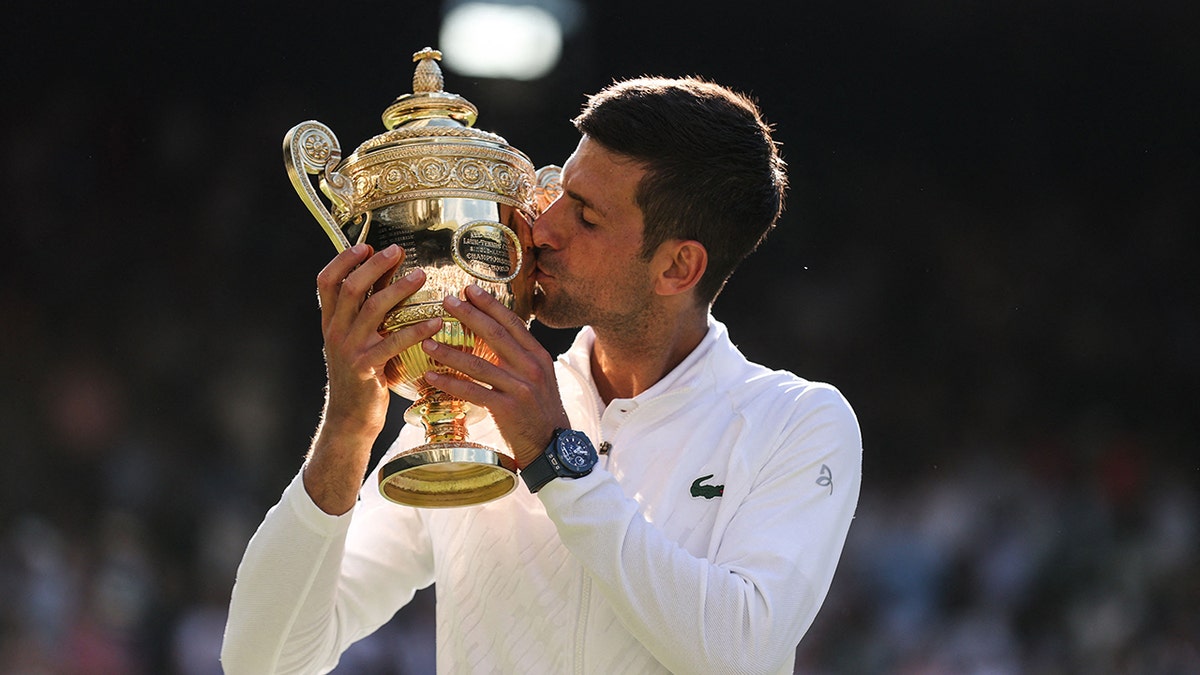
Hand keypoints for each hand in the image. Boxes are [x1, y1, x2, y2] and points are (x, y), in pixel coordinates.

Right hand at [306, 243, 442, 513]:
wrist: (352, 419)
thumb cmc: (363, 374)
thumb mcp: (360, 339)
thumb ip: (371, 309)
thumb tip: (392, 273)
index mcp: (330, 322)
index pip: (325, 282)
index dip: (342, 260)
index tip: (365, 244)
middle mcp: (335, 332)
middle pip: (349, 289)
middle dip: (374, 266)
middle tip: (398, 251)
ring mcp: (349, 350)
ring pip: (371, 310)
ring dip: (397, 289)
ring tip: (422, 276)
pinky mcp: (366, 369)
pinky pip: (393, 343)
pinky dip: (416, 330)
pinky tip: (436, 322)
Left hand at [422, 284, 569, 467]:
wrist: (552, 445)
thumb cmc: (540, 410)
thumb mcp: (538, 377)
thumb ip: (520, 357)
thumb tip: (495, 335)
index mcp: (538, 356)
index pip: (513, 323)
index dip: (490, 305)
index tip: (470, 289)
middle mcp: (531, 368)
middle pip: (495, 335)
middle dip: (469, 315)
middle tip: (446, 301)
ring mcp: (520, 388)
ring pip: (478, 364)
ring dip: (449, 351)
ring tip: (426, 341)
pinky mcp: (507, 408)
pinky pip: (473, 391)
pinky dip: (450, 383)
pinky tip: (431, 376)